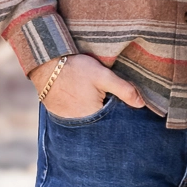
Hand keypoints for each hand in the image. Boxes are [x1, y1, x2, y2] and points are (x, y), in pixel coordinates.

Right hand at [30, 53, 144, 116]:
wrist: (45, 63)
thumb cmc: (75, 69)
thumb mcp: (103, 76)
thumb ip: (124, 89)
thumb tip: (141, 104)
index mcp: (94, 115)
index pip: (112, 118)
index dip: (116, 108)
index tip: (115, 99)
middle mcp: (80, 123)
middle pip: (99, 119)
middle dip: (103, 110)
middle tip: (99, 94)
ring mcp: (67, 120)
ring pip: (86, 118)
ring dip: (90, 110)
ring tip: (88, 95)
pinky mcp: (58, 115)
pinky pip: (73, 116)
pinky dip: (78, 109)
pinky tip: (78, 97)